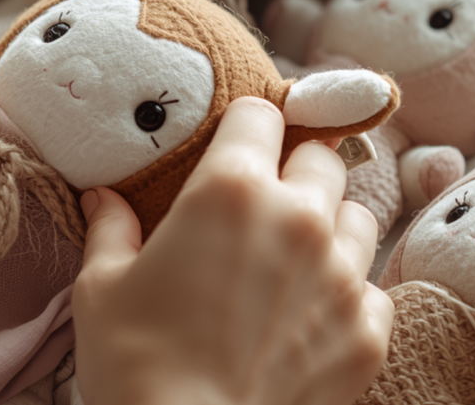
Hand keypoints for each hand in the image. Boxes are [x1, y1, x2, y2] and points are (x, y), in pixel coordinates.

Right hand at [71, 97, 393, 404]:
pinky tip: (311, 311)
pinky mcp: (368, 331)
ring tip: (293, 251)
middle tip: (264, 194)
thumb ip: (110, 228)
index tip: (235, 140)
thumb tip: (102, 197)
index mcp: (230, 191)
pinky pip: (373, 286)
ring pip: (358, 214)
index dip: (244, 124)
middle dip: (294, 164)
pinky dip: (348, 288)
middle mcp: (299, 219)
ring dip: (329, 220)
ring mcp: (343, 276)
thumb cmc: (133, 360)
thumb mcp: (101, 286)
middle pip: (322, 156)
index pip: (260, 114)